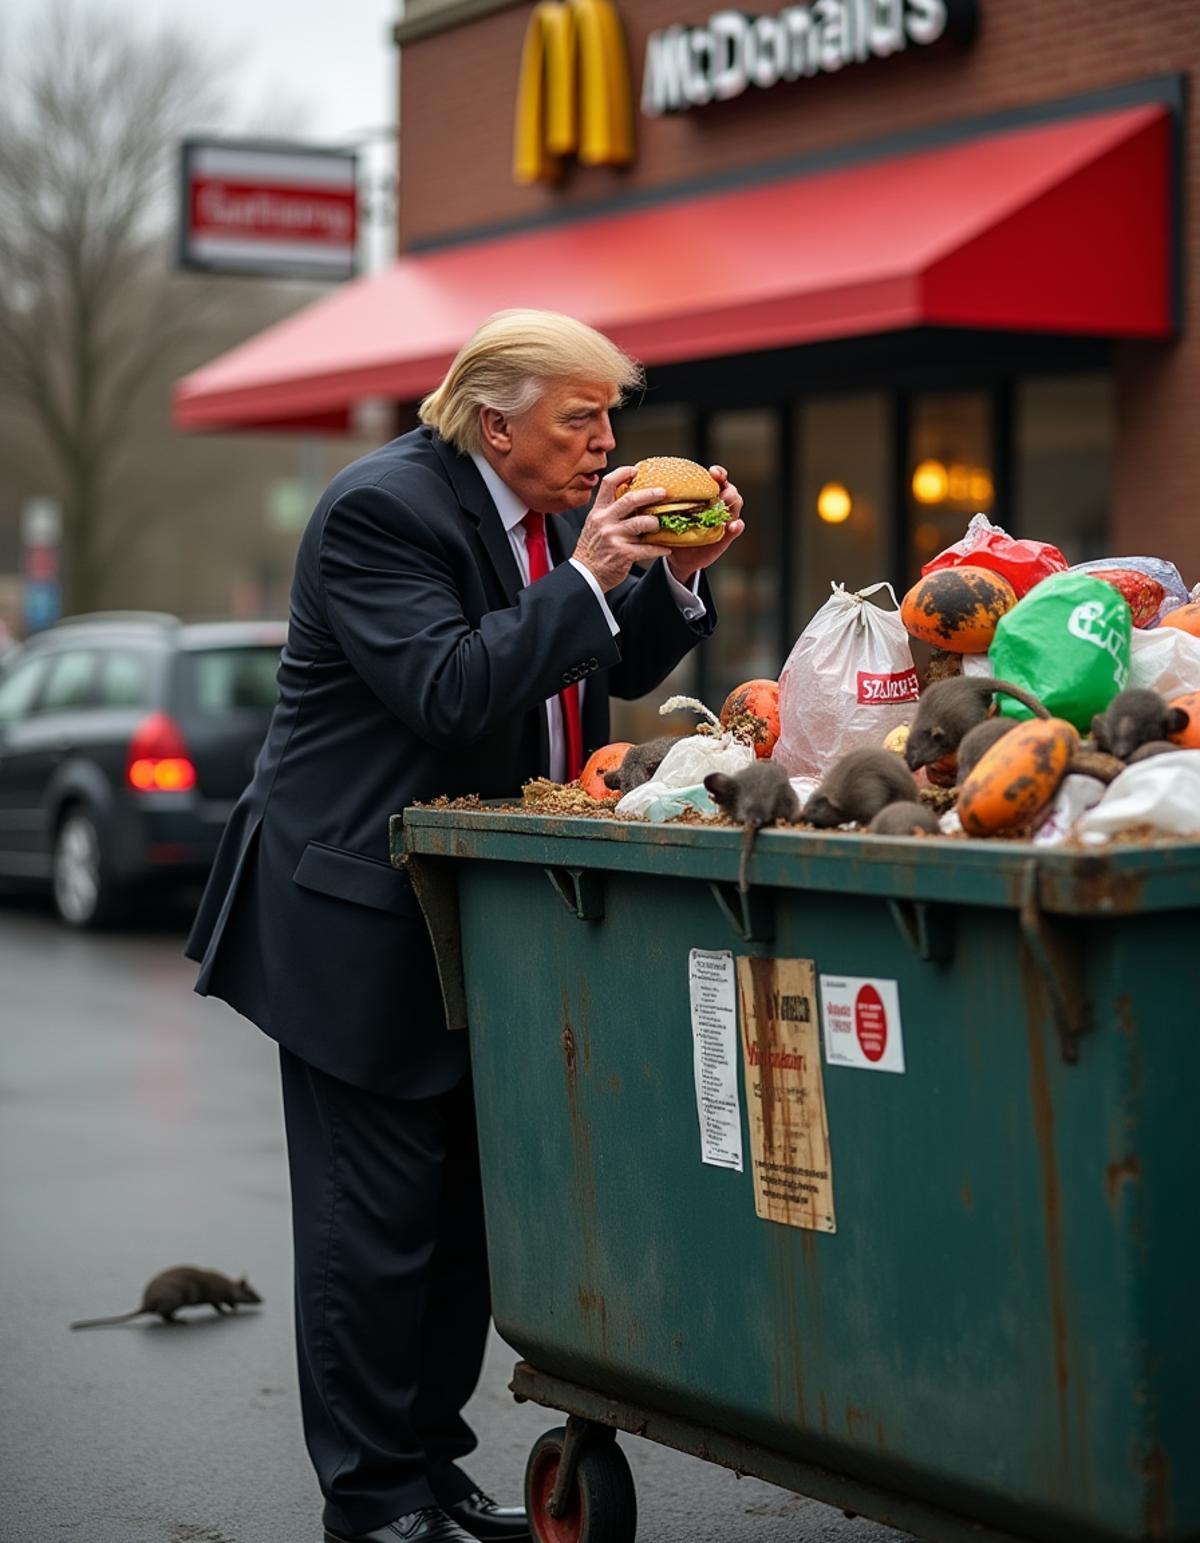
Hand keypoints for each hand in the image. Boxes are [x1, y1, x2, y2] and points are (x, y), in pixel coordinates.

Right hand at [572, 465, 677, 591]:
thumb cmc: (593, 550)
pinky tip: (666, 549)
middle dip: (650, 494)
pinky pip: (647, 548)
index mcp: (598, 512)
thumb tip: (631, 499)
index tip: (636, 470)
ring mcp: (613, 537)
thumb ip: (609, 512)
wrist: (585, 575)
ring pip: (642, 523)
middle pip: (630, 500)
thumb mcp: (594, 525)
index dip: (623, 473)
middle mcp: (605, 521)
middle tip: (663, 492)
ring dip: (655, 523)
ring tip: (660, 525)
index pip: (608, 484)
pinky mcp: (622, 554)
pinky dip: (659, 549)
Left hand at [664, 466, 744, 583]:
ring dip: (733, 504)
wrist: (678, 558)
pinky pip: (735, 529)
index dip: (718, 474)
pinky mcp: (725, 537)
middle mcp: (716, 506)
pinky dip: (736, 526)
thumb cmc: (673, 532)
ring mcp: (723, 521)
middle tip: (721, 491)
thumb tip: (643, 491)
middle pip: (729, 491)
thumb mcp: (667, 517)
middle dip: (728, 488)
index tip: (713, 472)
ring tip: (726, 503)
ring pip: (735, 507)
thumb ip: (662, 505)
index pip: (716, 480)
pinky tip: (733, 526)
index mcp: (705, 497)